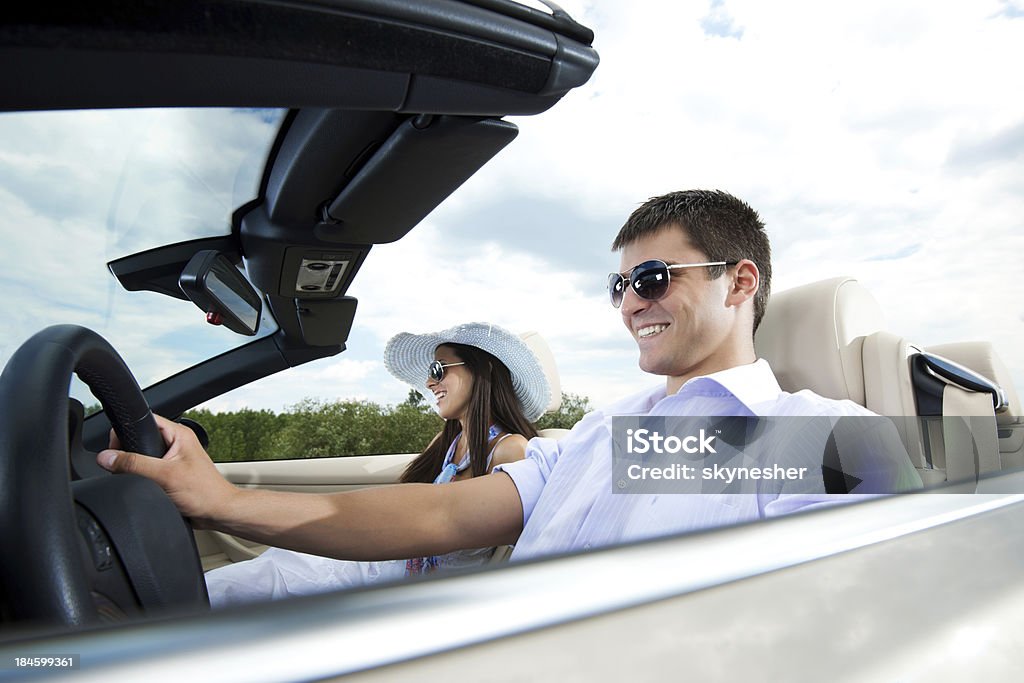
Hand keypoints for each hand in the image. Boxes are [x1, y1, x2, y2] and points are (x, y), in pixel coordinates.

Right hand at [97, 414, 238, 526]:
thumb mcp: (164, 475)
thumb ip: (134, 464)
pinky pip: (147, 472)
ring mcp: (172, 460)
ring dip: (136, 468)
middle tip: (126, 467)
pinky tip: (145, 487)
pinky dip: (142, 479)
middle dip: (129, 453)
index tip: (115, 447)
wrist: (217, 513)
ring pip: (143, 458)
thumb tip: (107, 457)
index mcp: (179, 434)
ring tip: (141, 479)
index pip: (145, 420)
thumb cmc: (204, 493)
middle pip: (140, 440)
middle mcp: (176, 444)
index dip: (127, 430)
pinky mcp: (169, 475)